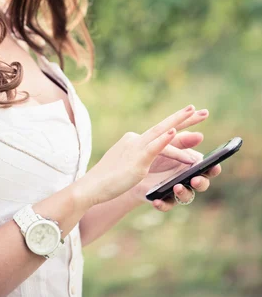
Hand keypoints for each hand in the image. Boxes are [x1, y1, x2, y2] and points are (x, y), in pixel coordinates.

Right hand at [76, 104, 201, 207]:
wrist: (93, 186)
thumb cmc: (111, 178)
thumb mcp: (132, 165)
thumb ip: (146, 157)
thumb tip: (160, 154)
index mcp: (136, 140)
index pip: (160, 129)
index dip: (177, 121)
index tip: (193, 112)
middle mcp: (136, 139)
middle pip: (164, 125)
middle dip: (184, 117)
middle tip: (203, 110)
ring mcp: (136, 148)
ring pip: (161, 133)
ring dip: (179, 123)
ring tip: (194, 113)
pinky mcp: (136, 160)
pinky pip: (153, 148)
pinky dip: (164, 140)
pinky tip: (174, 133)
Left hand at [128, 110, 221, 209]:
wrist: (138, 168)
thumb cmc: (159, 155)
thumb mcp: (169, 145)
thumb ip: (183, 141)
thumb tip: (199, 135)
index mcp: (194, 166)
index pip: (209, 169)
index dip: (214, 169)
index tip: (214, 166)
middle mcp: (189, 180)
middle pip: (202, 184)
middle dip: (200, 183)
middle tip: (195, 179)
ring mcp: (177, 191)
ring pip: (186, 196)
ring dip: (183, 193)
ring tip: (176, 187)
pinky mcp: (163, 199)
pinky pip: (166, 205)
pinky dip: (162, 204)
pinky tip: (157, 200)